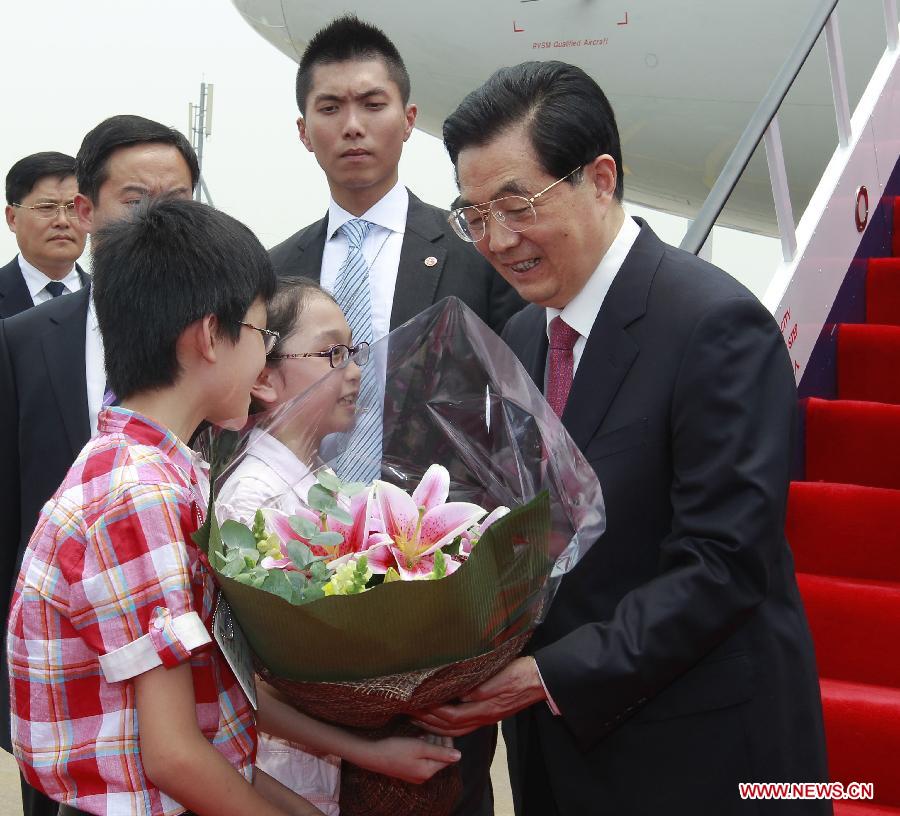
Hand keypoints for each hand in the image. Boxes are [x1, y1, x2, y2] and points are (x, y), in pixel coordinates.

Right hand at [360, 734, 460, 783]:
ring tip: (427, 727)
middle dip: (439, 741)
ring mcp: (414, 774)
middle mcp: (423, 776)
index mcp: (428, 772)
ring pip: (429, 755)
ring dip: (430, 742)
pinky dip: (422, 746)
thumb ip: (440, 752)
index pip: (447, 757)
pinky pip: (420, 757)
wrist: (371, 755)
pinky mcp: (406, 769)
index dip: (448, 741)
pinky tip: (418, 735)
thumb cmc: (395, 749)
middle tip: (436, 725)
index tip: (445, 727)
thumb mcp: (420, 747)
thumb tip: (459, 756)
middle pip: (438, 756)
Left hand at [411, 657, 546, 736]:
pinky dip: (450, 725)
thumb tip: (459, 695)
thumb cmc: (520, 674)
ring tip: (420, 719)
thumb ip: (479, 689)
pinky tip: (444, 719)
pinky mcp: (490, 713)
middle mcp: (483, 716)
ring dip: (437, 726)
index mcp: (483, 709)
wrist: (540, 680)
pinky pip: (466, 725)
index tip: (416, 704)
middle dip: (428, 722)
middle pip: (450, 727)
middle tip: (410, 713)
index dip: (432, 712)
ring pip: (457, 729)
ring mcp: (487, 717)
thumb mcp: (499, 678)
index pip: (451, 716)